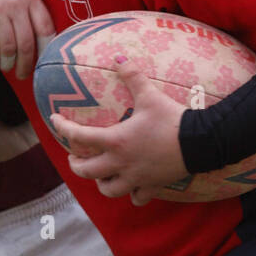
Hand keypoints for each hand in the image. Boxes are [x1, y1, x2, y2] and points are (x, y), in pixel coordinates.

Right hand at [0, 0, 56, 79]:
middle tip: (23, 74)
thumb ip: (32, 3)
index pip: (45, 28)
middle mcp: (15, 4)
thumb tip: (45, 34)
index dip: (46, 49)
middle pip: (26, 43)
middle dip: (26, 64)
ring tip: (7, 67)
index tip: (44, 61)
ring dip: (8, 62)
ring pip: (8, 47)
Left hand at [50, 57, 188, 205]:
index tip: (55, 121)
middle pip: (87, 172)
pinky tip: (132, 185)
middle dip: (76, 164)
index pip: (79, 137)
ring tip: (100, 173)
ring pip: (108, 190)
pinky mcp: (152, 186)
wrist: (201, 142)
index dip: (62, 128)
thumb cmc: (172, 118)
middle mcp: (121, 163)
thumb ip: (132, 75)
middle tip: (74, 156)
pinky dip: (131, 194)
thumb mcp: (150, 94)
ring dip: (100, 182)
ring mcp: (136, 178)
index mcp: (116, 141)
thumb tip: (117, 57)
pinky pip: (136, 198)